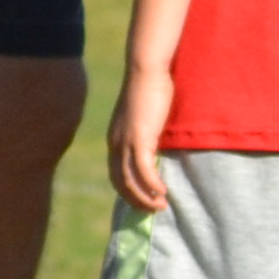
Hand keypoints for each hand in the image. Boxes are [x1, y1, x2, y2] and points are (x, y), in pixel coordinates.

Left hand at [107, 61, 175, 212]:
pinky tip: (163, 191)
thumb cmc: (150, 88)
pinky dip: (152, 184)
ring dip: (145, 197)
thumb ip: (146, 133)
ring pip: (130, 180)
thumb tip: (158, 147)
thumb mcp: (145, 117)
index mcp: (115, 138)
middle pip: (120, 182)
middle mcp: (115, 143)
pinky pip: (144, 170)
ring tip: (161, 205)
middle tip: (154, 209)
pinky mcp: (139, 138)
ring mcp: (125, 141)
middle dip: (136, 200)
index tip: (143, 200)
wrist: (146, 69)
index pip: (116, 174)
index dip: (128, 191)